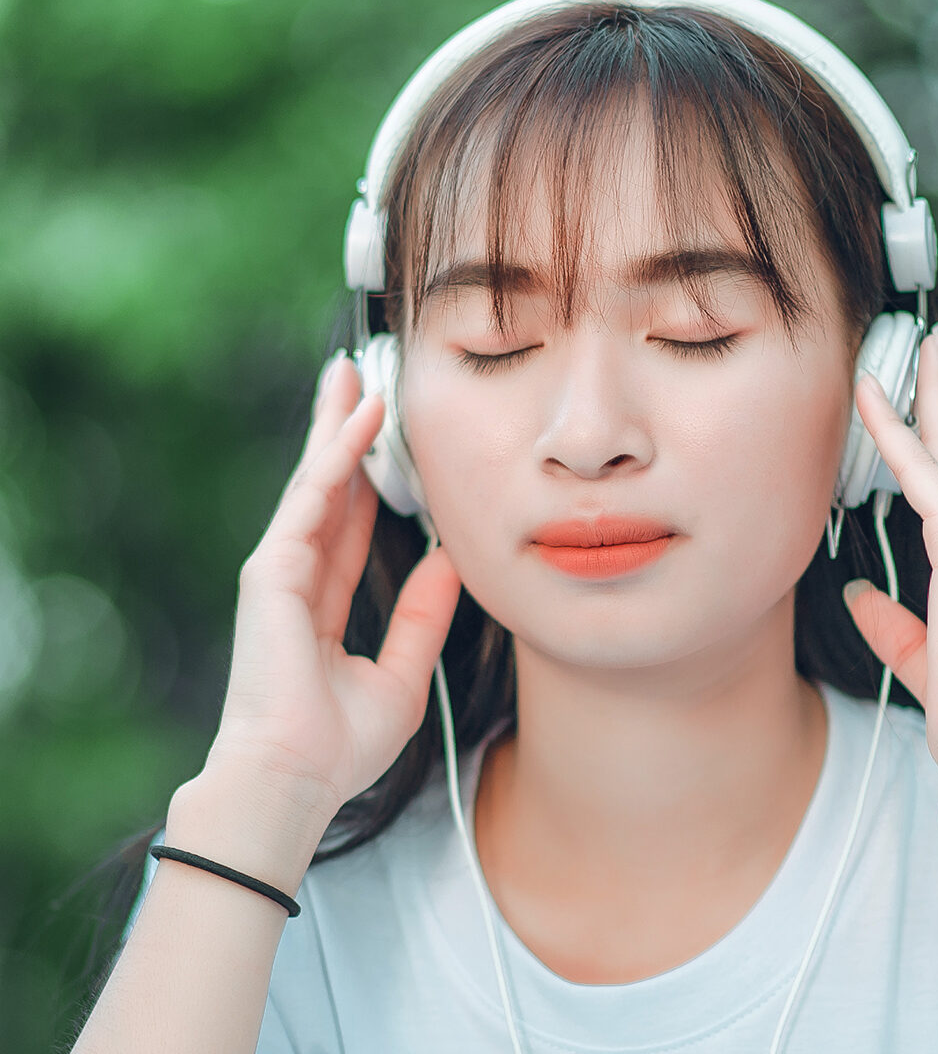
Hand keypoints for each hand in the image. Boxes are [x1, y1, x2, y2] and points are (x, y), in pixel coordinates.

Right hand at [208, 353, 461, 814]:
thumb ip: (422, 618)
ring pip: (317, 479)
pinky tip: (363, 417)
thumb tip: (450, 564)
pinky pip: (315, 497)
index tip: (385, 439)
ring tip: (353, 374)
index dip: (368, 478)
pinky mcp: (271, 567)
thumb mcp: (403, 675)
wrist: (297, 780)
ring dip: (337, 425)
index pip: (352, 524)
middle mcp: (298, 576)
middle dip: (342, 433)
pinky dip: (339, 453)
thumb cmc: (341, 744)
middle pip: (327, 487)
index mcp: (322, 601)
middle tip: (357, 381)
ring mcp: (280, 568)